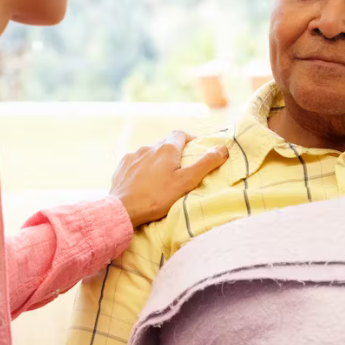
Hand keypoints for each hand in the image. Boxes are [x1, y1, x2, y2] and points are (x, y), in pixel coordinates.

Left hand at [110, 131, 228, 227]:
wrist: (124, 210)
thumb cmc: (158, 197)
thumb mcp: (187, 182)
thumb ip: (206, 164)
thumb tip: (222, 148)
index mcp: (166, 149)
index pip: (181, 134)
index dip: (190, 139)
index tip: (196, 149)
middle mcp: (149, 147)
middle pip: (165, 143)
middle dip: (175, 151)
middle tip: (182, 166)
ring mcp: (133, 156)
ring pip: (150, 152)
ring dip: (158, 159)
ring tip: (163, 176)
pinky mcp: (122, 166)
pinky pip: (136, 161)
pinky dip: (143, 166)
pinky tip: (144, 180)